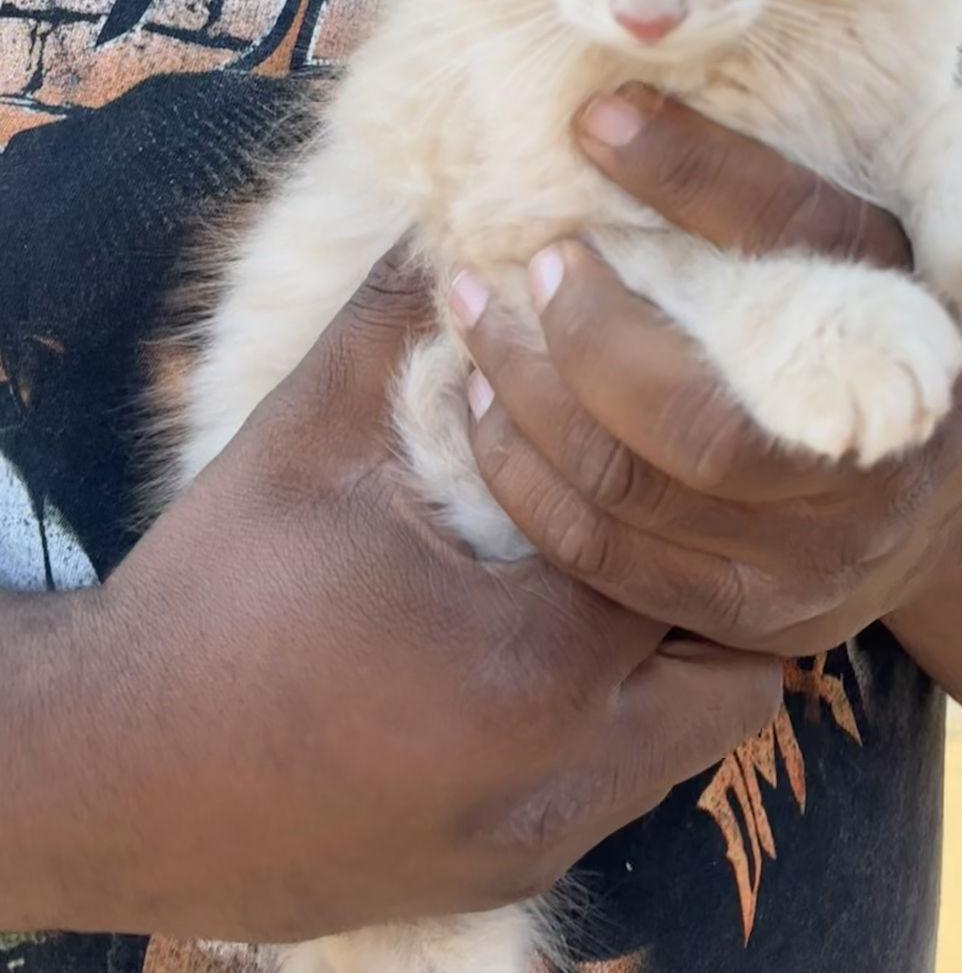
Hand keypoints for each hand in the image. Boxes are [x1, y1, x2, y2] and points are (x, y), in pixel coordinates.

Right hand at [2, 251, 777, 942]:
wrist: (98, 775)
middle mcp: (559, 779)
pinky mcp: (499, 874)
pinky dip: (615, 717)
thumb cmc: (212, 592)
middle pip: (736, 673)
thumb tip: (464, 212)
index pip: (686, 545)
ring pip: (688, 745)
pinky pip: (617, 789)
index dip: (676, 464)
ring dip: (670, 652)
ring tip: (607, 561)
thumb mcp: (310, 433)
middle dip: (718, 574)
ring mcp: (534, 842)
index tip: (652, 407)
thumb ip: (404, 316)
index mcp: (530, 666)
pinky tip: (543, 641)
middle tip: (664, 492)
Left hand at [454, 89, 961, 657]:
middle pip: (690, 421)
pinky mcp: (738, 618)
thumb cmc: (893, 333)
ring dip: (523, 399)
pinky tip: (487, 410)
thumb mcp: (872, 246)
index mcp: (913, 342)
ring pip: (622, 496)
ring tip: (477, 319)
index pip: (793, 241)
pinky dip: (523, 478)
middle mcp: (869, 474)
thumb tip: (607, 108)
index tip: (593, 121)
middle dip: (581, 332)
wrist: (950, 500)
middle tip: (528, 260)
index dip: (689, 177)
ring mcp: (802, 569)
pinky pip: (599, 560)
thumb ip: (762, 192)